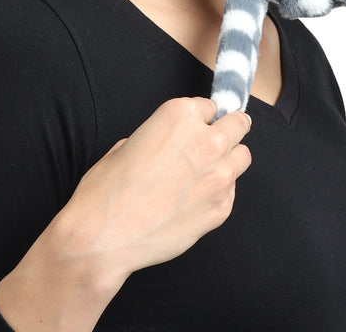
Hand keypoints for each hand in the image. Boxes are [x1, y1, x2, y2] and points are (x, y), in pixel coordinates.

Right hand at [0, 98, 251, 329]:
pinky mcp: (221, 207)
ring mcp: (218, 175)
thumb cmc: (106, 190)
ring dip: (229, 160)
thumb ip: (162, 135)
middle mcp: (206, 140)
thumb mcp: (128, 142)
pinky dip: (219, 193)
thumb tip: (172, 143)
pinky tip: (195, 202)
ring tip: (206, 174)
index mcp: (180, 115)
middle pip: (238, 124)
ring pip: (243, 156)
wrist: (102, 238)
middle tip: (214, 143)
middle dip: (227, 130)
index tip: (193, 130)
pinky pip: (232, 191)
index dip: (199, 120)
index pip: (209, 107)